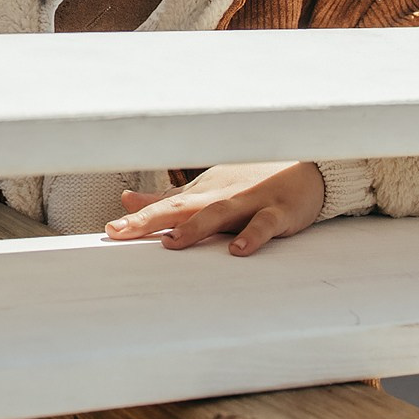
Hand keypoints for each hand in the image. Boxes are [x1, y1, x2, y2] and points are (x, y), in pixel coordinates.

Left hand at [104, 161, 326, 256]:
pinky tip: (239, 250)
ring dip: (195, 227)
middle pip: (180, 207)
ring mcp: (249, 203)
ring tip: (172, 242)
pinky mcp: (278, 212)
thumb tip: (127, 199)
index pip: (164, 207)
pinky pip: (265, 224)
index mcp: (201, 194)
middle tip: (121, 232)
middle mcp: (219, 197)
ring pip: (218, 214)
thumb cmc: (250, 182)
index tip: (110, 231)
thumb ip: (168, 198)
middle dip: (149, 219)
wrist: (307, 168)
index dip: (137, 219)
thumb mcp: (206, 189)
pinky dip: (253, 235)